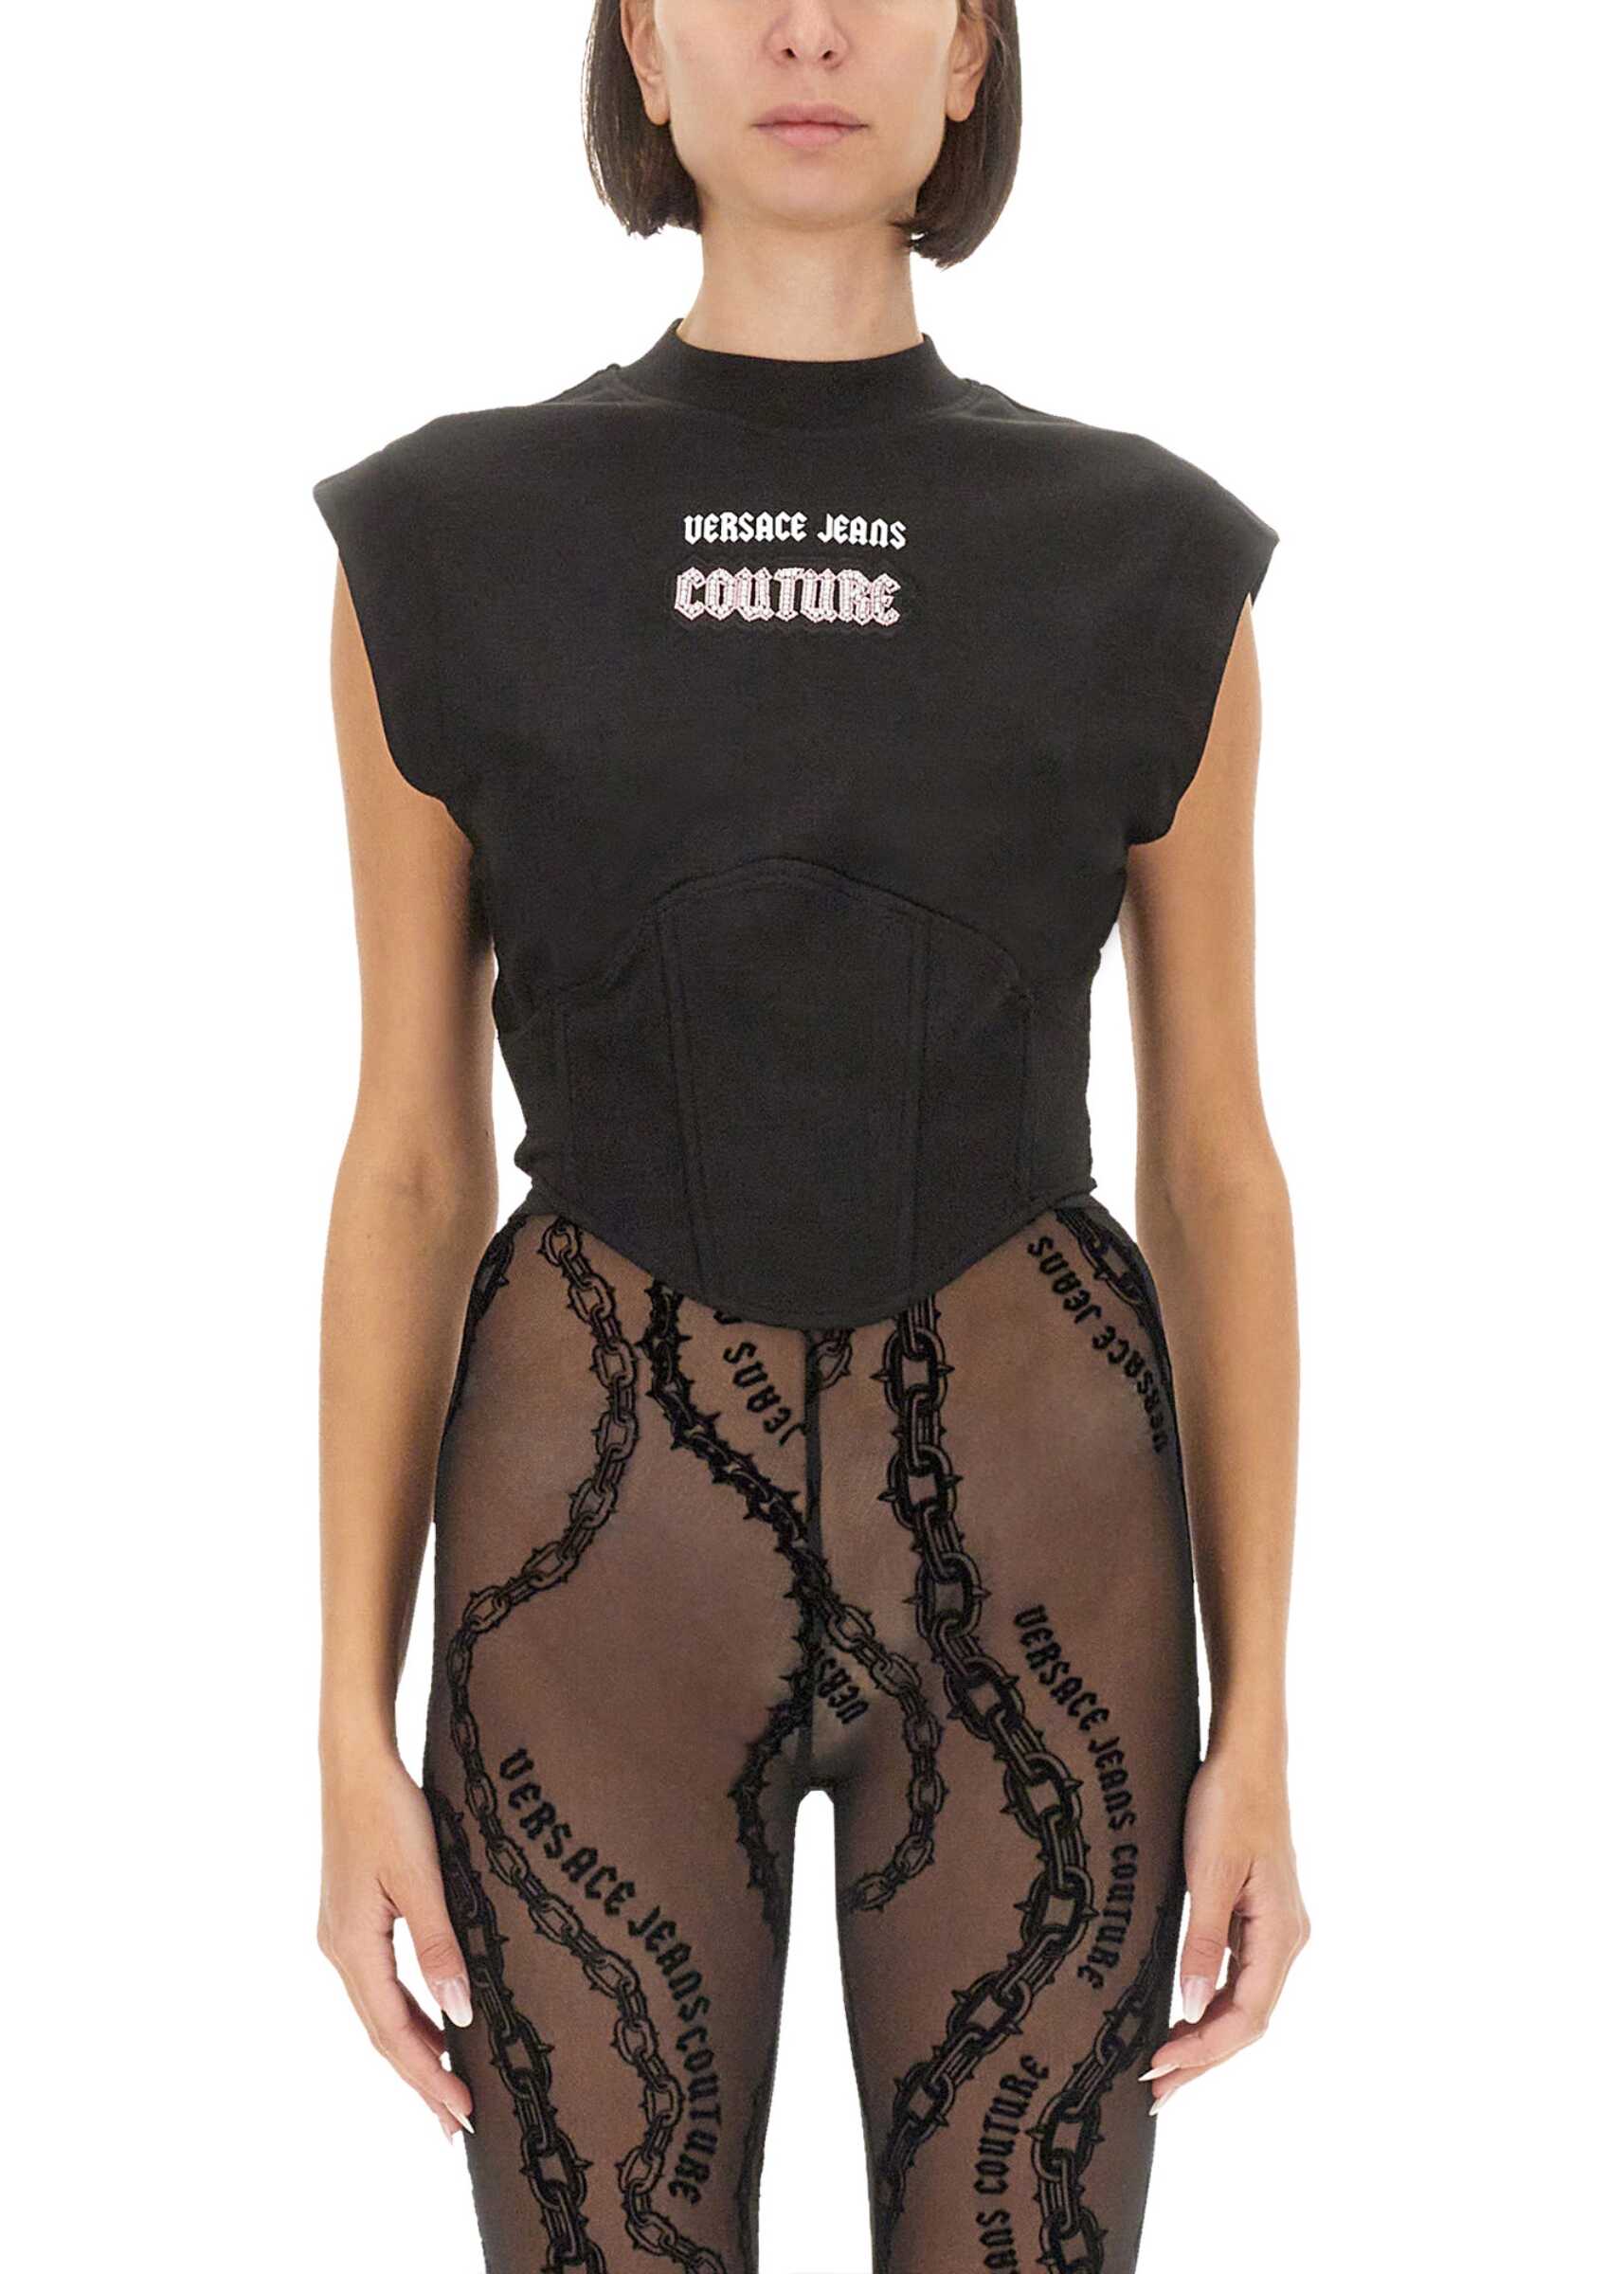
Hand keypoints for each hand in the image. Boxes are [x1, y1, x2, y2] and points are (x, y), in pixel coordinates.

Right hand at [317, 1745, 476, 2141]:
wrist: (355, 1759)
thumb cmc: (389, 1808)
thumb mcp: (421, 1876)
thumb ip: (439, 1946)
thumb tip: (458, 2015)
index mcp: (351, 1946)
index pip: (394, 2032)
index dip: (429, 2076)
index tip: (462, 2114)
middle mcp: (338, 1949)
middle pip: (382, 2032)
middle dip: (420, 2079)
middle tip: (457, 2124)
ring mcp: (341, 1934)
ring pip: (379, 2011)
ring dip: (414, 2049)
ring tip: (448, 2087)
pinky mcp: (351, 1918)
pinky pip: (379, 1984)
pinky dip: (406, 2013)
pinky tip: (430, 2022)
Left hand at [1142, 1746, 1309, 2110]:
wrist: (1248, 1756)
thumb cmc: (1229, 1803)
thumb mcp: (1208, 1872)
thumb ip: (1202, 1942)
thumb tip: (1191, 2008)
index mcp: (1281, 1933)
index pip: (1246, 2016)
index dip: (1202, 2049)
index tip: (1157, 2068)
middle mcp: (1287, 1939)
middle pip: (1249, 2020)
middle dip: (1203, 2059)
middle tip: (1155, 2093)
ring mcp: (1277, 1928)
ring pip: (1246, 2002)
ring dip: (1206, 2037)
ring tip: (1164, 2068)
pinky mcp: (1260, 1915)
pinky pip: (1241, 1976)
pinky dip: (1213, 2004)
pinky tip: (1185, 2017)